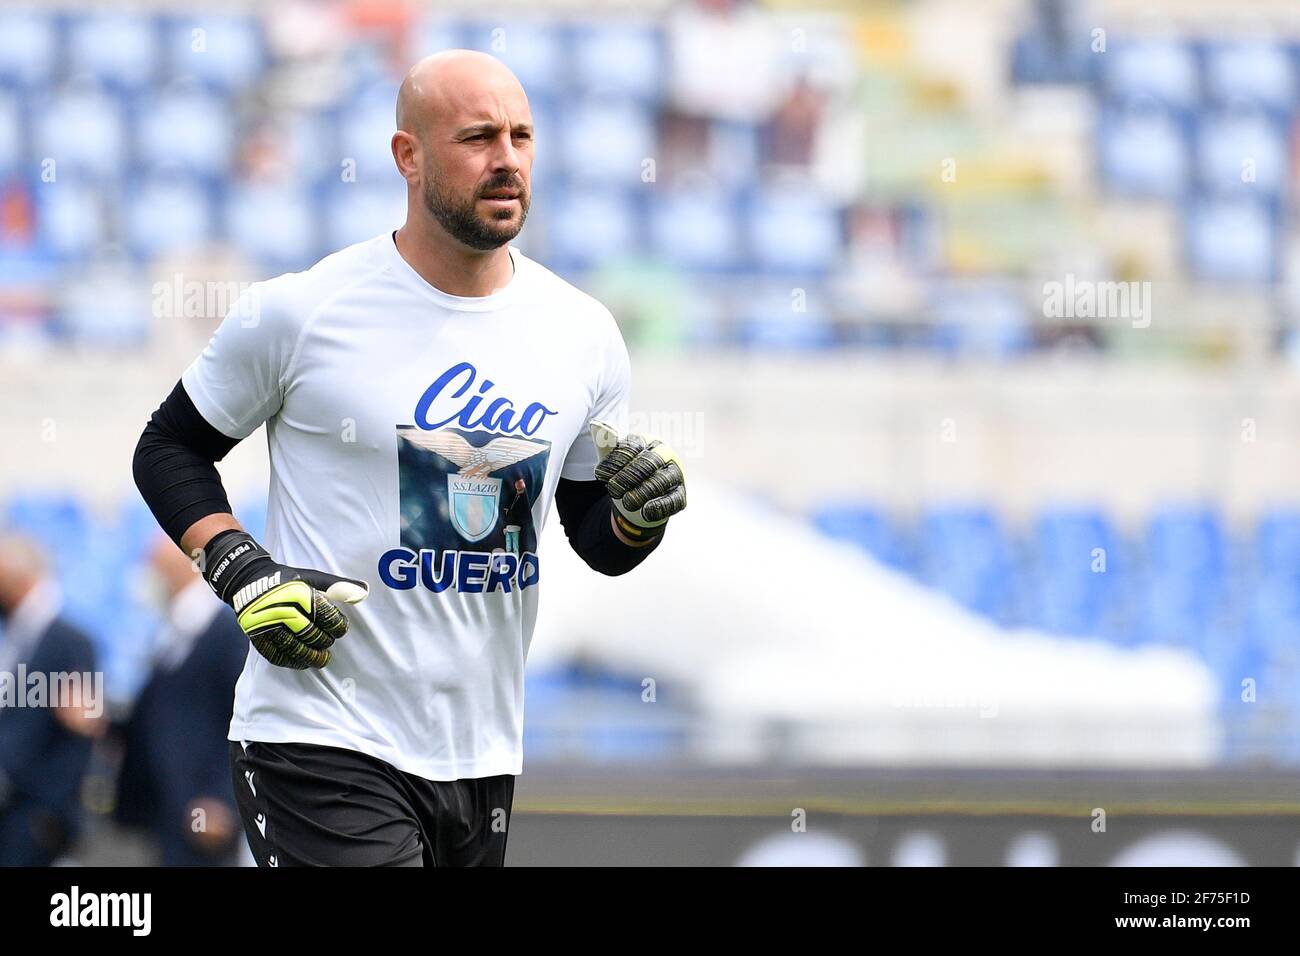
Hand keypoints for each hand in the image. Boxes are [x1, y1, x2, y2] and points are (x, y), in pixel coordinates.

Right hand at [199, 530, 367, 668]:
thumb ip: (338, 585)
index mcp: (298, 592)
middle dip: (324, 641)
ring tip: (321, 660)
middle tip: (330, 643)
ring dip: (310, 656)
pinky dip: (290, 661)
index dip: (337, 625)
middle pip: (310, 633)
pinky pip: (275, 653)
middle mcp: (282, 608)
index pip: (324, 615)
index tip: (342, 629)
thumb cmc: (286, 579)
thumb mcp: (311, 576)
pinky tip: (301, 663)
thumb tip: (365, 591)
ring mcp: (267, 623)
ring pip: (293, 646)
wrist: (247, 580)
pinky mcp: (256, 634)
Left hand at [590, 421, 686, 541]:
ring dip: (642, 492)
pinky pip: (673, 500)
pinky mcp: (681, 495)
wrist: (639, 502)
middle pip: (649, 462)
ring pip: (661, 481)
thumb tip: (596, 424)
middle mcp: (666, 455)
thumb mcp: (614, 460)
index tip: (600, 474)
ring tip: (625, 502)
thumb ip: (606, 443)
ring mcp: (676, 475)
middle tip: (612, 490)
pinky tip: (645, 511)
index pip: (633, 446)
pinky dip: (659, 505)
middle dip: (628, 477)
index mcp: (649, 441)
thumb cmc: (626, 474)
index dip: (616, 460)